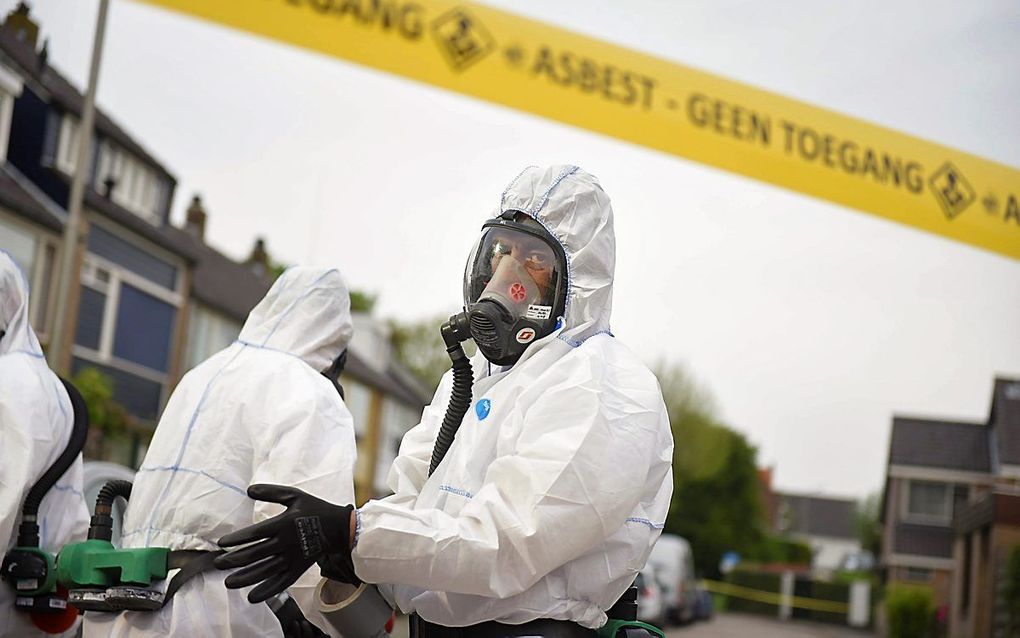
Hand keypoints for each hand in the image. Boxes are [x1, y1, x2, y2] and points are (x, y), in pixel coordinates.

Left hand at [214, 484, 356, 602]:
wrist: (339, 527)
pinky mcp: (299, 569)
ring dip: (246, 578)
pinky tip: (252, 597)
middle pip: (256, 554)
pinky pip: (281, 582)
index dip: (236, 539)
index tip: (221, 543)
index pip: (254, 533)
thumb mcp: (295, 495)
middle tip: (218, 563)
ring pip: (265, 571)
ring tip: (229, 583)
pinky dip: (267, 591)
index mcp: (283, 523)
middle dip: (234, 560)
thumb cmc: (315, 509)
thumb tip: (248, 490)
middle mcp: (286, 543)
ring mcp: (293, 558)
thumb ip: (272, 492)